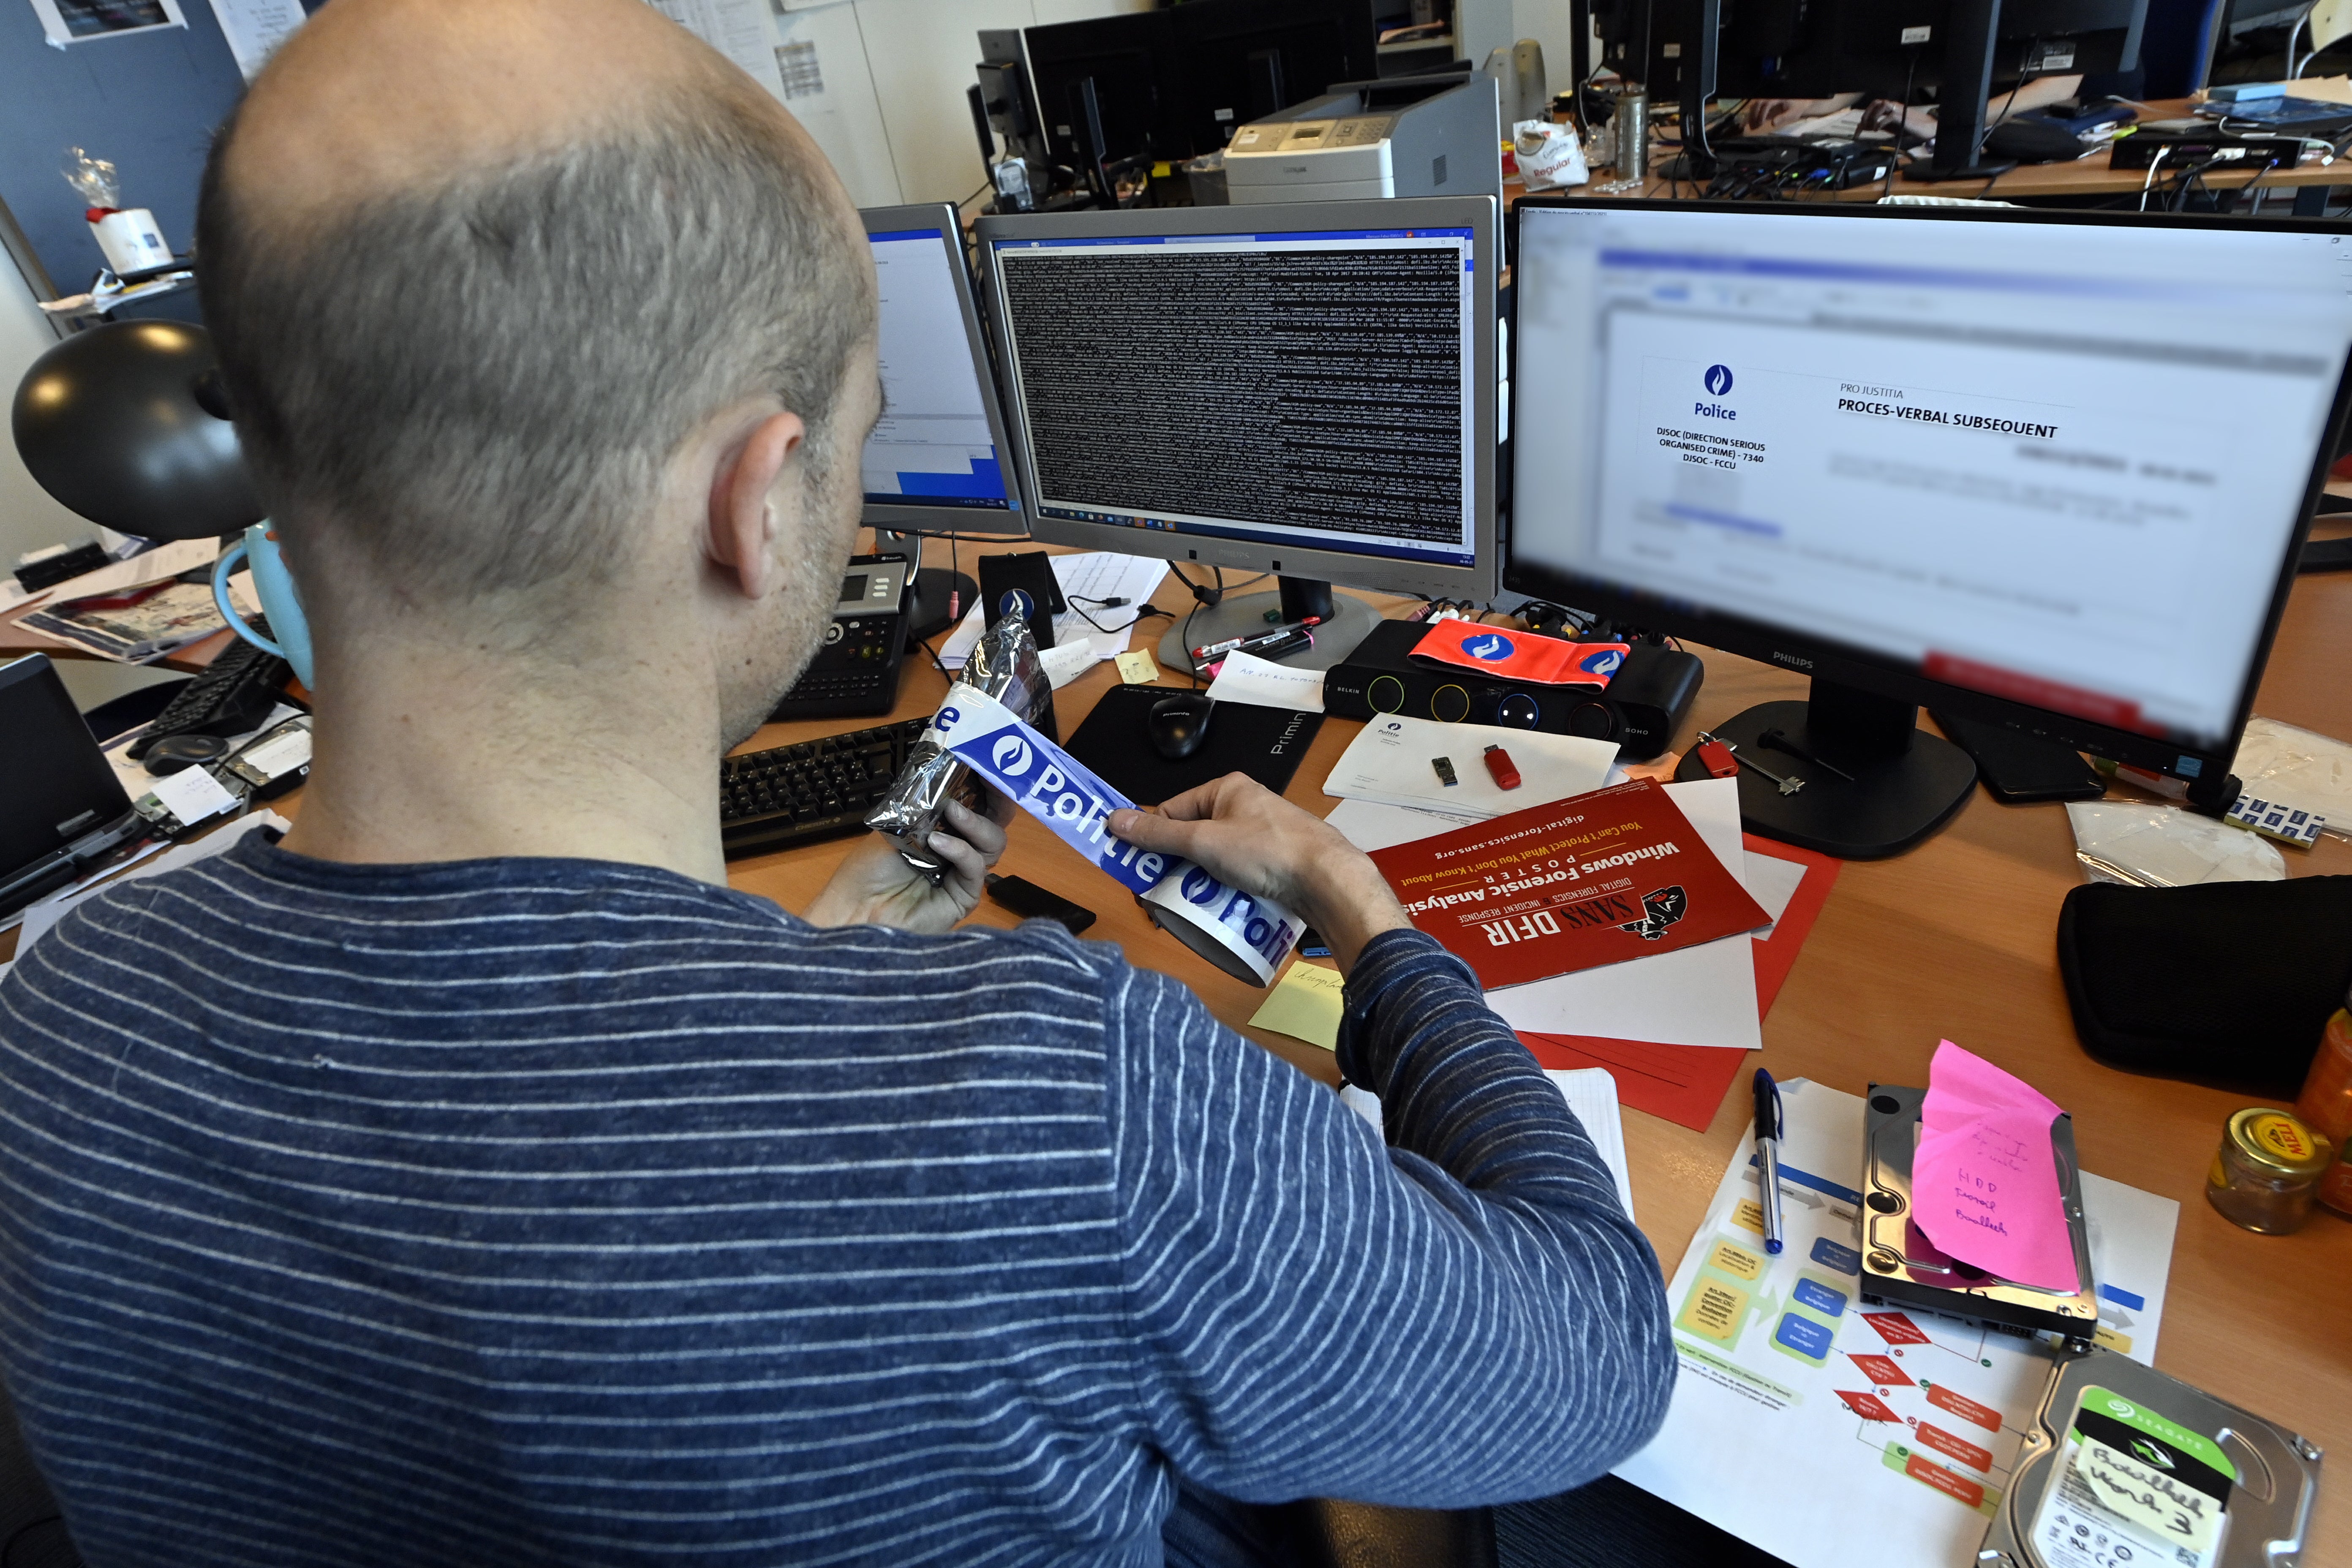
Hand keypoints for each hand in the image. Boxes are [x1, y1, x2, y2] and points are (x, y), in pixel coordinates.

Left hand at [804, 793, 1011, 933]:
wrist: (855, 910)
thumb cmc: (868, 871)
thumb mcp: (896, 824)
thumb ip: (925, 804)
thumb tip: (948, 774)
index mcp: (944, 829)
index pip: (977, 802)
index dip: (985, 782)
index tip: (984, 759)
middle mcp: (959, 849)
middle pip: (996, 821)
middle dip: (998, 798)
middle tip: (989, 779)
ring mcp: (964, 873)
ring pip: (994, 843)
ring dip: (975, 822)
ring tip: (952, 812)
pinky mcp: (964, 896)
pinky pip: (975, 869)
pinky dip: (960, 851)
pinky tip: (938, 843)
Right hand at [1108, 774, 1409, 971]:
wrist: (1328, 880)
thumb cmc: (1268, 851)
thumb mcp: (1203, 842)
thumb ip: (1157, 835)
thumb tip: (1113, 821)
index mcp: (1225, 790)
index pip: (1171, 811)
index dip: (1151, 841)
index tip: (1136, 871)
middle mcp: (1243, 808)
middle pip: (1191, 840)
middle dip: (1175, 870)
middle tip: (1160, 899)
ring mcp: (1260, 837)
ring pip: (1213, 863)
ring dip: (1199, 885)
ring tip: (1190, 909)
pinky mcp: (1273, 864)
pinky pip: (1236, 878)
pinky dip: (1224, 893)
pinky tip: (1220, 910)